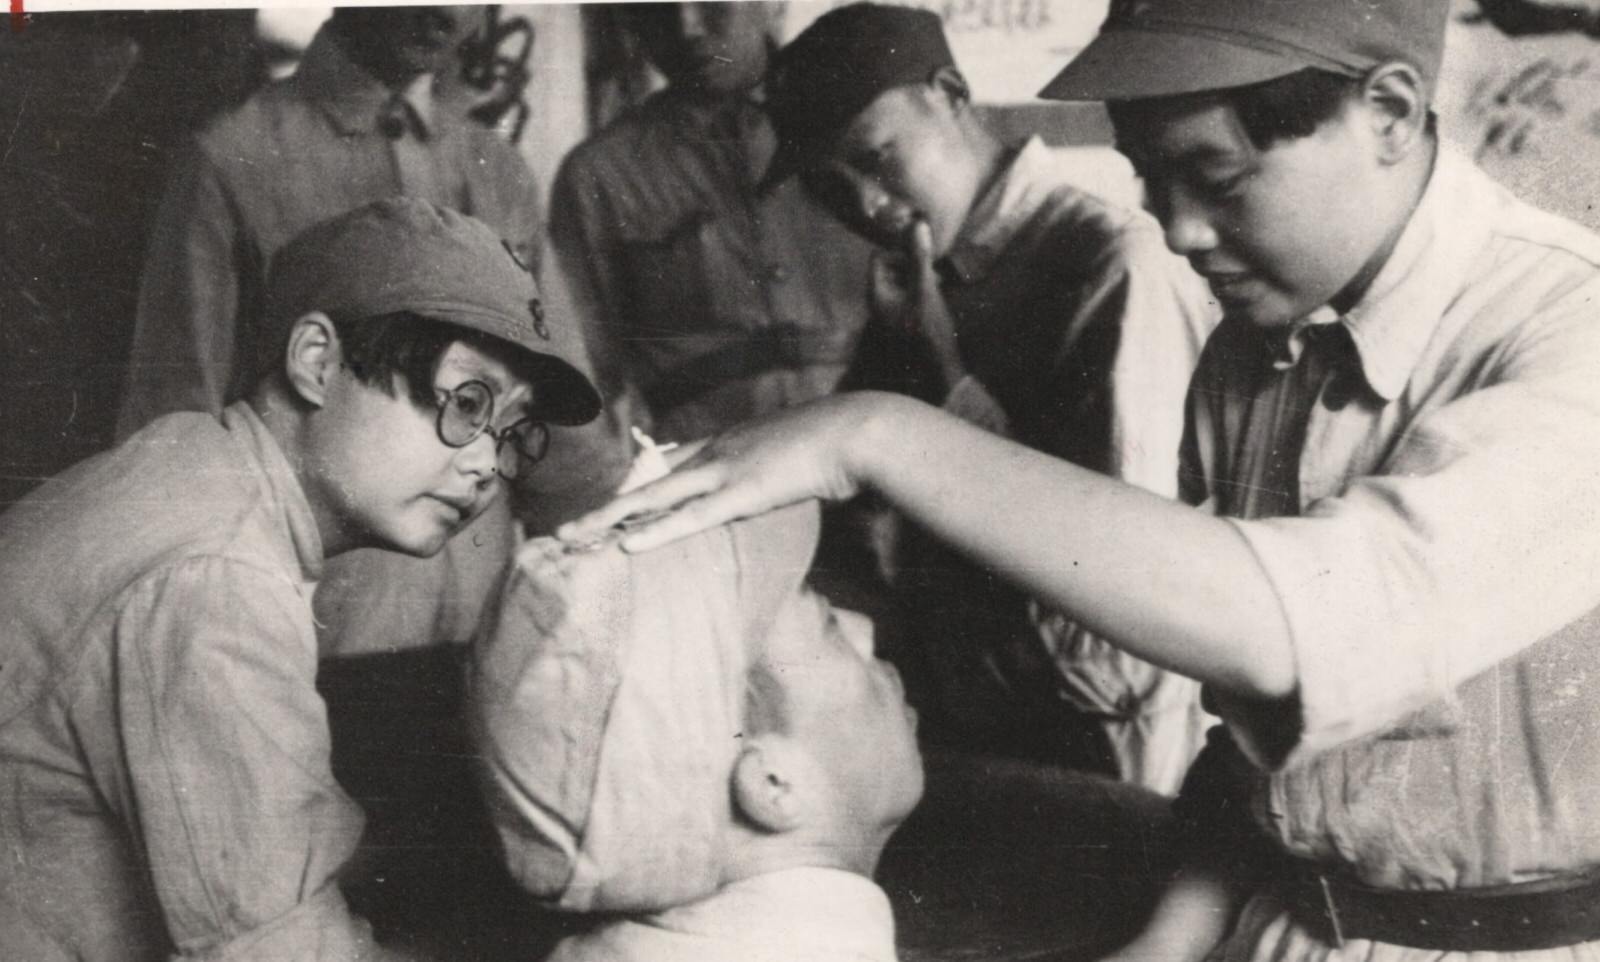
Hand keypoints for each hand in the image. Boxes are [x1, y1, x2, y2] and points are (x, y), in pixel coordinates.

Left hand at [555, 394, 892, 552]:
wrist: (857, 430)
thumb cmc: (838, 442)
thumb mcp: (796, 451)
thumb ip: (776, 464)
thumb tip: (776, 475)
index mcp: (730, 441)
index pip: (672, 461)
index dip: (641, 483)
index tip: (615, 500)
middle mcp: (716, 452)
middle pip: (649, 481)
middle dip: (607, 507)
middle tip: (568, 528)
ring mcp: (725, 471)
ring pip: (654, 499)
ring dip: (611, 519)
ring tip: (573, 536)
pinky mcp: (742, 494)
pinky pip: (691, 517)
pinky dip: (657, 531)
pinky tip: (627, 544)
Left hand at [869, 220, 963, 388]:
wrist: (940, 369)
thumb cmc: (931, 331)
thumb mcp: (926, 289)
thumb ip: (920, 257)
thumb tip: (917, 224)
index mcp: (876, 295)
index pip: (878, 258)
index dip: (899, 252)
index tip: (921, 260)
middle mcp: (878, 303)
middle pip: (889, 268)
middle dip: (911, 265)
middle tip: (933, 273)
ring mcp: (890, 313)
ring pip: (901, 280)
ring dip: (919, 276)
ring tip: (939, 284)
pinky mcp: (904, 319)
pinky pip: (908, 294)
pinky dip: (922, 289)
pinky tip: (938, 295)